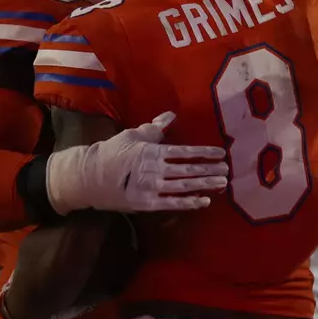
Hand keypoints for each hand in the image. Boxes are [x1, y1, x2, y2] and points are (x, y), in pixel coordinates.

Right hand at [45, 112, 227, 214]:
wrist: (89, 177)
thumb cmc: (112, 152)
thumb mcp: (133, 135)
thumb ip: (155, 127)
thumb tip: (171, 115)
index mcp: (153, 151)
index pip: (185, 151)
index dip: (205, 153)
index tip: (221, 153)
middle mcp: (156, 169)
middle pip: (189, 170)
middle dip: (210, 169)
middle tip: (228, 170)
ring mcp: (153, 188)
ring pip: (185, 186)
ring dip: (205, 184)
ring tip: (222, 183)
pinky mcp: (148, 203)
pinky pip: (173, 203)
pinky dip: (190, 203)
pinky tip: (204, 201)